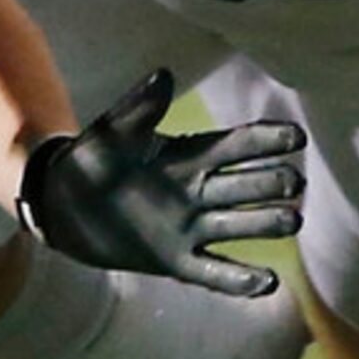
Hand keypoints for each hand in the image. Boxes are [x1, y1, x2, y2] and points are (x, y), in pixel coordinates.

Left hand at [19, 69, 304, 297]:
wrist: (61, 204)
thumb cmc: (92, 159)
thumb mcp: (113, 131)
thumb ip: (140, 108)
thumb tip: (164, 75)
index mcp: (190, 156)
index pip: (237, 147)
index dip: (266, 141)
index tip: (296, 137)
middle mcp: (199, 192)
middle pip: (246, 186)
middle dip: (273, 184)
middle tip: (293, 183)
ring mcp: (191, 228)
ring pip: (239, 225)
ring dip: (266, 223)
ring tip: (291, 220)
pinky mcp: (176, 261)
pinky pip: (214, 271)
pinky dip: (240, 280)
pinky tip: (270, 283)